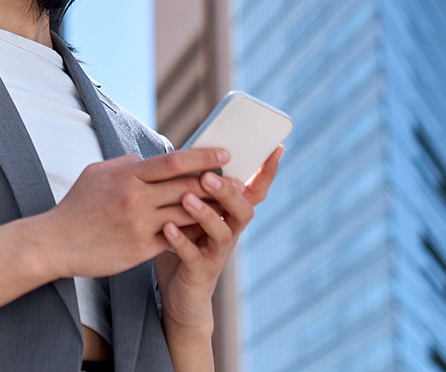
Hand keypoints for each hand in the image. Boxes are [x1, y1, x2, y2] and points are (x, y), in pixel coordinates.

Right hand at [40, 148, 230, 279]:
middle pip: (187, 186)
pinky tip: (206, 229)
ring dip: (210, 209)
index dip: (203, 157)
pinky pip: (176, 237)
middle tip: (238, 180)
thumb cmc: (76, 207)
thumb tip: (147, 160)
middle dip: (216, 183)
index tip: (224, 154)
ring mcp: (139, 224)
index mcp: (126, 176)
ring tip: (229, 205)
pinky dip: (193, 232)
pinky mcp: (141, 248)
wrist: (55, 243)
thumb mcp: (95, 174)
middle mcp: (135, 198)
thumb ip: (125, 165)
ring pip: (186, 213)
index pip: (173, 162)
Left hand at [155, 145, 283, 330]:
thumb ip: (195, 190)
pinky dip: (181, 241)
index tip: (276, 148)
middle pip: (243, 210)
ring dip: (206, 214)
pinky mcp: (199, 271)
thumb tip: (189, 153)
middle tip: (208, 177)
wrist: (181, 296)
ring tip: (187, 199)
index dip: (267, 172)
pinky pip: (193, 256)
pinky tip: (168, 228)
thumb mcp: (191, 215)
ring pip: (222, 233)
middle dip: (229, 192)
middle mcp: (230, 233)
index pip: (254, 191)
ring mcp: (216, 253)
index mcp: (229, 216)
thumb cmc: (185, 246)